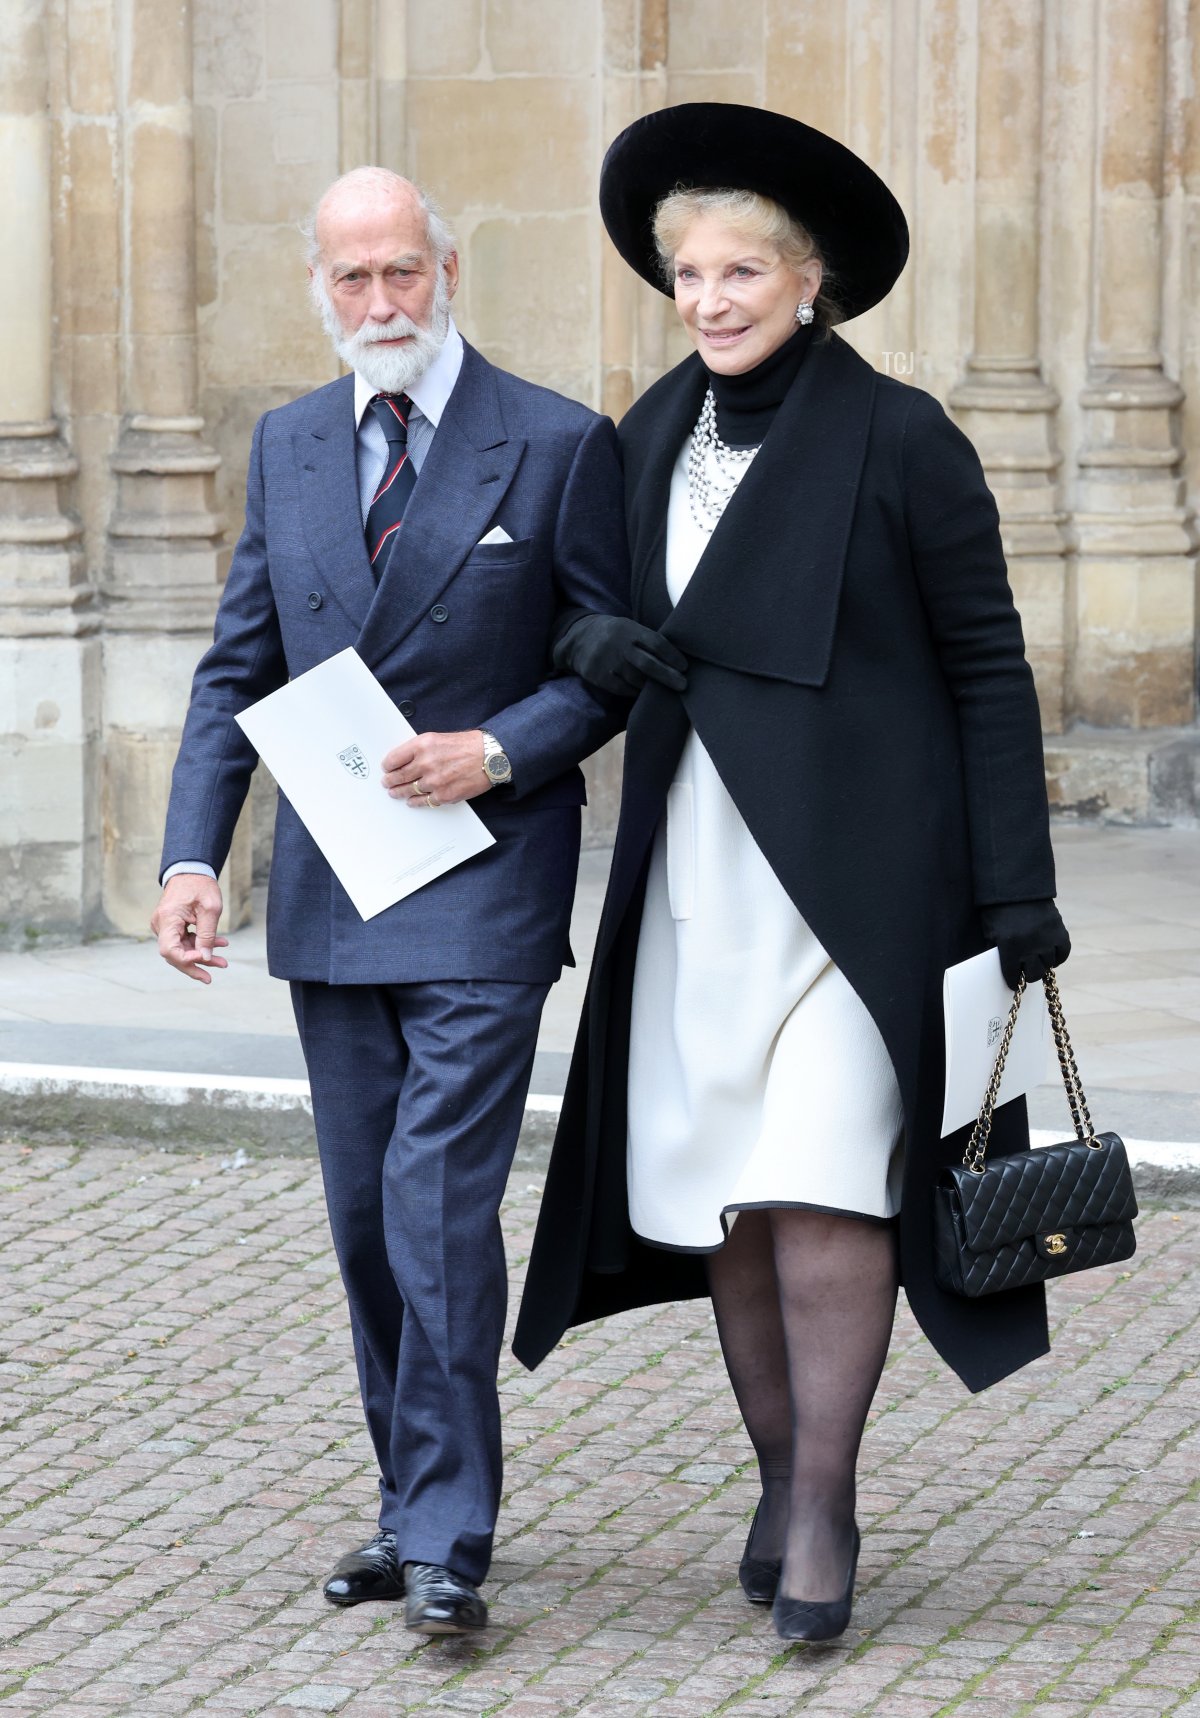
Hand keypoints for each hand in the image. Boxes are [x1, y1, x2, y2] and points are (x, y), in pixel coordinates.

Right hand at [151, 874, 228, 983]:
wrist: (191, 870)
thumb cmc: (201, 885)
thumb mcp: (211, 909)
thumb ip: (207, 934)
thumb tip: (206, 958)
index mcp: (168, 918)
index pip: (169, 949)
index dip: (185, 960)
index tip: (205, 959)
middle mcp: (161, 924)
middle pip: (174, 954)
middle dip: (194, 965)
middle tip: (210, 977)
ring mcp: (164, 926)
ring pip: (180, 949)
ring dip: (201, 956)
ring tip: (223, 962)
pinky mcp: (171, 926)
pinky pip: (183, 941)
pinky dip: (199, 945)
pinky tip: (219, 944)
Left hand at [381, 730, 492, 806]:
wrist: (490, 757)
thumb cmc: (467, 746)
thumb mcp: (438, 738)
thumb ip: (419, 749)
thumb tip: (403, 761)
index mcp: (422, 745)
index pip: (394, 759)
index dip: (387, 766)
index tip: (386, 769)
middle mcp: (426, 763)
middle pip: (398, 776)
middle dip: (390, 781)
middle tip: (386, 783)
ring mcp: (434, 781)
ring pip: (408, 790)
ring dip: (399, 792)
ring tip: (395, 793)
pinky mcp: (444, 795)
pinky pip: (424, 801)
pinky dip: (415, 802)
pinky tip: (411, 801)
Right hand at [554, 614, 687, 694]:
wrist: (578, 639)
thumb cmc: (615, 635)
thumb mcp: (629, 628)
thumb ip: (648, 640)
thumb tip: (677, 658)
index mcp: (629, 629)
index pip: (656, 642)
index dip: (672, 656)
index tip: (685, 667)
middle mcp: (618, 645)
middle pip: (648, 664)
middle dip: (668, 676)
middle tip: (683, 685)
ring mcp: (608, 662)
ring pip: (636, 679)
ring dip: (653, 686)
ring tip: (666, 690)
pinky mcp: (599, 676)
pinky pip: (623, 689)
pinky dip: (636, 692)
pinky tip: (643, 692)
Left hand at [980, 899, 1070, 988]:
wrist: (1016, 885)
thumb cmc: (998, 909)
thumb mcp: (991, 931)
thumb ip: (998, 951)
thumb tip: (1008, 968)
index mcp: (1010, 946)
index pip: (1013, 975)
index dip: (1012, 980)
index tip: (1014, 982)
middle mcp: (1030, 945)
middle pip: (1034, 974)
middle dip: (1028, 975)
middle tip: (1026, 972)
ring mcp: (1046, 938)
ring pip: (1048, 964)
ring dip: (1042, 964)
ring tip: (1037, 960)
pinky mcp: (1059, 930)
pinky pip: (1063, 953)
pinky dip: (1058, 957)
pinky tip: (1051, 956)